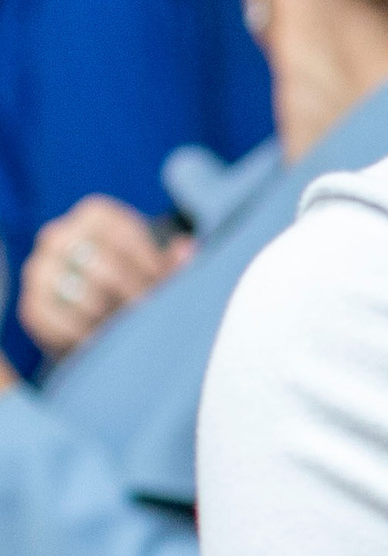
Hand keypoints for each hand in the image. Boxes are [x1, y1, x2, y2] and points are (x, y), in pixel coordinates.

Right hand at [19, 196, 189, 358]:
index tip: (163, 287)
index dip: (151, 266)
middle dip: (135, 297)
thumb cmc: (136, 285)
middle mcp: (59, 234)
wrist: (98, 319)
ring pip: (84, 298)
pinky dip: (87, 337)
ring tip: (129, 327)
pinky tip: (103, 340)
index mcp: (96, 215)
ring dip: (114, 319)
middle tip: (150, 315)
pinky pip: (62, 324)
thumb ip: (176, 262)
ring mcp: (39, 268)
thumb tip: (186, 249)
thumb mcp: (159, 270)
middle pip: (106, 268)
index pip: (126, 235)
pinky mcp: (31, 305)